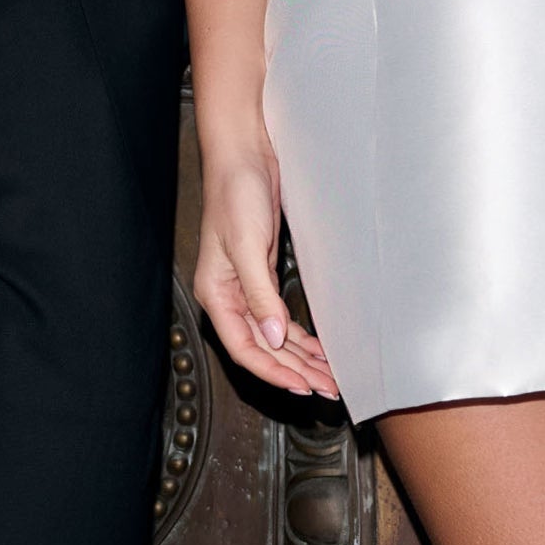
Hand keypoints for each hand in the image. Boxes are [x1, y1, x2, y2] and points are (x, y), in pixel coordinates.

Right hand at [194, 138, 338, 402]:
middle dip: (295, 370)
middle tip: (328, 387)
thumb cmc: (235, 194)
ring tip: (328, 375)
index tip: (302, 386)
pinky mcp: (263, 273)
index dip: (273, 372)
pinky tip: (318, 347)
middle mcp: (230, 296)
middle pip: (263, 348)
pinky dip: (299, 335)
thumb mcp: (247, 246)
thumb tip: (272, 338)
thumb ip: (260, 295)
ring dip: (300, 357)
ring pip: (274, 336)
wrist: (245, 156)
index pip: (244, 349)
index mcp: (216, 294)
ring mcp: (247, 287)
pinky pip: (281, 316)